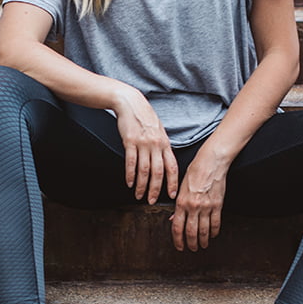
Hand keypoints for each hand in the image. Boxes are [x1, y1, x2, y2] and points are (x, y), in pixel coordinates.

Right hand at [114, 88, 177, 203]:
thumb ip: (162, 146)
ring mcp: (143, 144)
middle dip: (156, 190)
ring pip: (144, 170)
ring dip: (141, 186)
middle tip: (152, 201)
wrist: (131, 103)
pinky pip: (131, 162)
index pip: (172, 167)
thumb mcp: (159, 131)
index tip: (172, 194)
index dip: (173, 182)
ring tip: (139, 195)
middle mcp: (156, 145)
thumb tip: (165, 161)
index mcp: (165, 143)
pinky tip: (129, 183)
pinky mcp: (130, 142)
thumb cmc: (145, 117)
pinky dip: (130, 175)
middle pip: (158, 172)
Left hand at [172, 152, 227, 250]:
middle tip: (192, 249)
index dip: (178, 240)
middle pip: (190, 232)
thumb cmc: (194, 172)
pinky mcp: (217, 205)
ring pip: (203, 231)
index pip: (177, 227)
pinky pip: (215, 223)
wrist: (210, 163)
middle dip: (191, 244)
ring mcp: (206, 207)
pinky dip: (214, 232)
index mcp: (181, 203)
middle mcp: (193, 207)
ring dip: (203, 241)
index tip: (180, 247)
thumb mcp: (181, 188)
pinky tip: (213, 235)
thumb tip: (174, 220)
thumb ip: (178, 206)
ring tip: (203, 245)